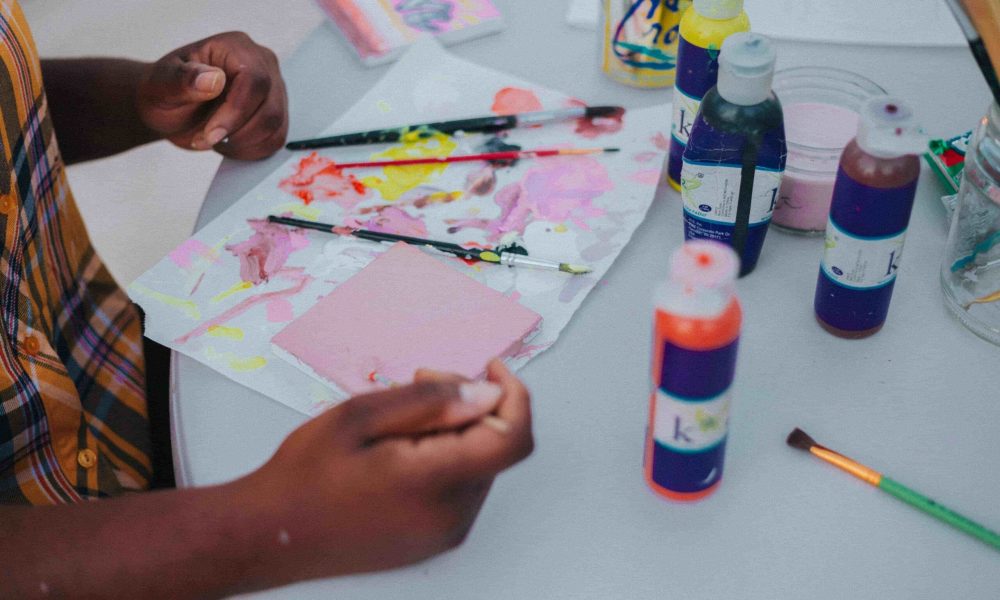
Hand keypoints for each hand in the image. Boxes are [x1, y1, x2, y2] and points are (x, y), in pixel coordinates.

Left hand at [136, 32, 287, 159]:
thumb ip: (183, 79)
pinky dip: (251, 150)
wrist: (171, 109)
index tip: (211, 134)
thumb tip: (214, 80)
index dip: (236, 111)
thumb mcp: (162, 84)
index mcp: (236, 48)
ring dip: (242, 143)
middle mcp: (263, 64)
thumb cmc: (165, 92)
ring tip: (213, 139)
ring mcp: (274, 90)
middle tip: (204, 138)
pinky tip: (228, 144)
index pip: (254, 80)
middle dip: (236, 132)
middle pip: (270, 107)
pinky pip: (275, 139)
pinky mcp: (276, 114)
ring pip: (275, 126)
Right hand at [245, 359, 532, 580]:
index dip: (513, 395)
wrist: (270, 534)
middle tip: (421, 382)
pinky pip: (462, 489)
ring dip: (457, 431)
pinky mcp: (435, 540)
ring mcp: (445, 534)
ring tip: (401, 420)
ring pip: (479, 465)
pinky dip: (447, 458)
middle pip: (495, 446)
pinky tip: (404, 448)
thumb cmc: (306, 474)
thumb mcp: (361, 416)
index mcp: (434, 483)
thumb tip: (488, 393)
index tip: (490, 368)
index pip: (511, 437)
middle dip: (472, 405)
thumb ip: (432, 401)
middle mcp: (451, 516)